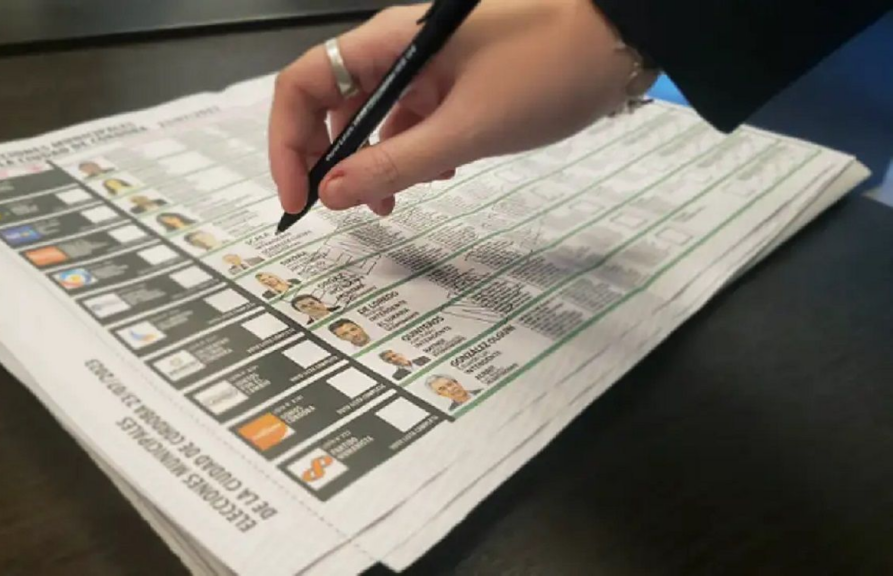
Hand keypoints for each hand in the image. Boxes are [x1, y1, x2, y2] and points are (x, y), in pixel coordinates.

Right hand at [269, 0, 643, 216]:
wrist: (623, 42)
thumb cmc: (547, 70)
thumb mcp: (467, 128)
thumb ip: (394, 163)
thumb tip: (330, 194)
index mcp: (389, 42)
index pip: (304, 83)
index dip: (287, 141)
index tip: (298, 197)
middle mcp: (399, 49)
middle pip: (333, 101)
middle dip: (328, 157)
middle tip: (338, 208)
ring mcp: (429, 65)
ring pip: (375, 116)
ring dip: (373, 161)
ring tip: (390, 203)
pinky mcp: (457, 82)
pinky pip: (414, 119)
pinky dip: (413, 151)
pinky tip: (438, 173)